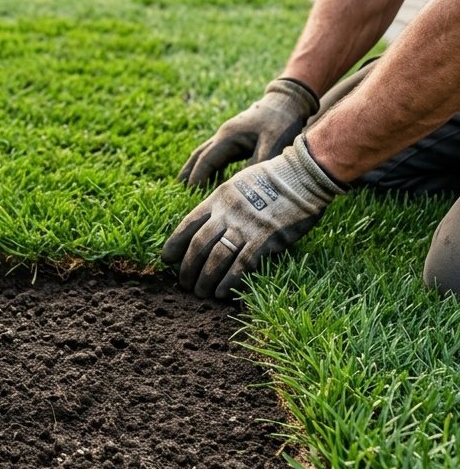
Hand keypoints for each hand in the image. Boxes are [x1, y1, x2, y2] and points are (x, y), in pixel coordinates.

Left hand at [161, 135, 343, 298]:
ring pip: (216, 258)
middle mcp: (227, 214)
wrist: (303, 176)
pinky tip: (221, 293)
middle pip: (198, 245)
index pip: (187, 224)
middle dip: (187, 267)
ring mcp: (245, 228)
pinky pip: (241, 266)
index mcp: (218, 198)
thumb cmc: (273, 179)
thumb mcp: (238, 184)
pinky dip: (228, 281)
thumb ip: (223, 203)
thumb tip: (211, 223)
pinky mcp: (265, 241)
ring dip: (205, 279)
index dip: (174, 244)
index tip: (166, 259)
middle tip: (183, 283)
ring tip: (200, 292)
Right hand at [178, 78, 318, 187]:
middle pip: (198, 156)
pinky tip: (211, 179)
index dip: (197, 178)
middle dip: (188, 174)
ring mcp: (227, 136)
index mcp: (228, 137)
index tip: (192, 195)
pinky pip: (216, 154)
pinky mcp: (235, 138)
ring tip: (186, 187)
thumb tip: (243, 186)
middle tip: (178, 193)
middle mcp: (223, 136)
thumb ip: (257, 164)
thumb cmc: (282, 122)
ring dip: (195, 169)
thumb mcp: (273, 144)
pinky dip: (209, 167)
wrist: (288, 101)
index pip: (206, 160)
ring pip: (204, 154)